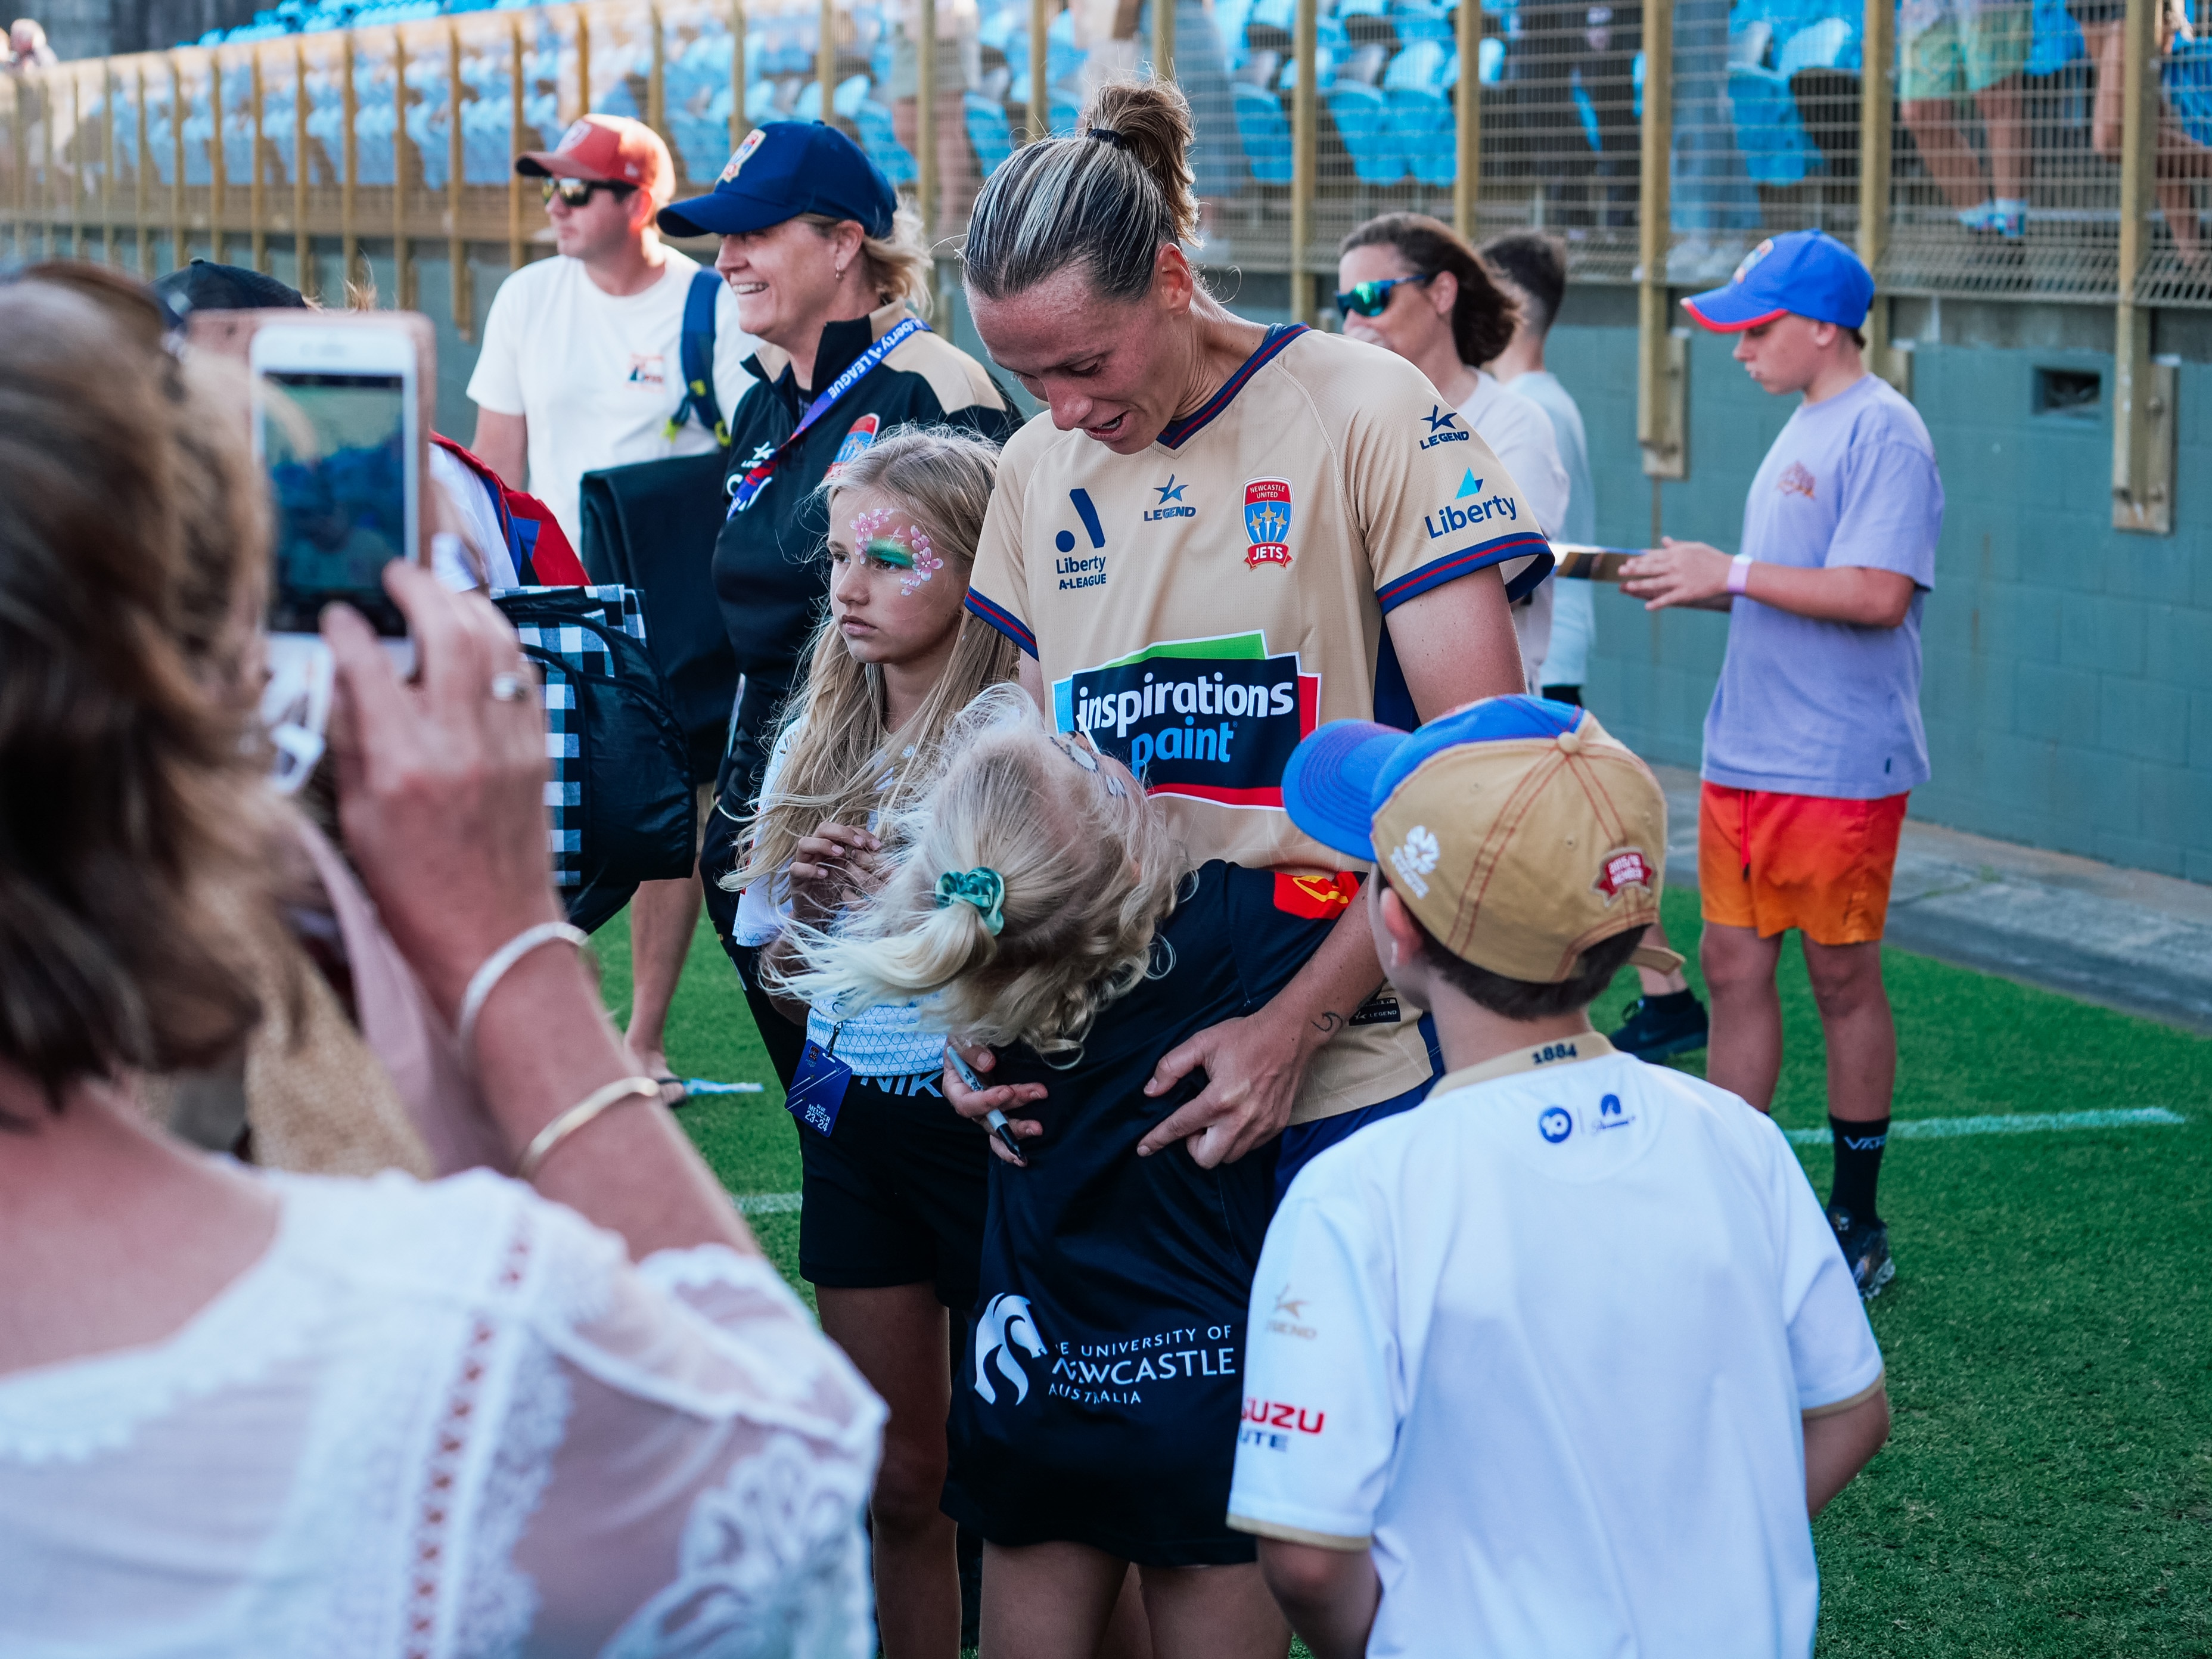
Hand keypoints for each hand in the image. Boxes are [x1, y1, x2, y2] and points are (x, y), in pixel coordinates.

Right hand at [322, 560, 560, 1021]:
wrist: (496, 941)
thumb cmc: (414, 892)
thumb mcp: (357, 822)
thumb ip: (352, 744)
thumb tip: (342, 677)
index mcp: (401, 764)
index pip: (369, 663)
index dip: (349, 626)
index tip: (338, 611)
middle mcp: (459, 744)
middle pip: (445, 629)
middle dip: (418, 587)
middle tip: (397, 574)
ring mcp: (507, 744)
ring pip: (495, 643)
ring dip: (466, 605)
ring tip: (439, 593)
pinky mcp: (539, 752)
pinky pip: (523, 677)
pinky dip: (501, 647)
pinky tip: (480, 639)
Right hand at [786, 821, 881, 924]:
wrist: (819, 913)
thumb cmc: (836, 889)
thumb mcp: (852, 873)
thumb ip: (860, 861)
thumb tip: (879, 851)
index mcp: (831, 845)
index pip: (843, 828)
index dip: (860, 833)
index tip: (877, 846)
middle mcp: (816, 849)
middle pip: (823, 828)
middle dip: (842, 832)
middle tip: (859, 844)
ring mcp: (803, 862)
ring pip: (804, 842)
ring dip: (823, 845)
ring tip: (840, 854)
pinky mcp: (795, 878)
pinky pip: (796, 867)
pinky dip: (809, 869)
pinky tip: (824, 874)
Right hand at [942, 1041, 1047, 1164]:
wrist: (978, 1033)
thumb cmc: (965, 1033)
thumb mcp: (961, 1034)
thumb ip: (970, 1048)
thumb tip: (988, 1065)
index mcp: (955, 1086)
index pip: (966, 1102)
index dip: (985, 1101)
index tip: (1007, 1091)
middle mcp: (970, 1103)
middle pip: (986, 1119)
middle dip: (1010, 1121)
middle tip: (1035, 1118)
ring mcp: (986, 1108)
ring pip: (999, 1127)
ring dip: (1019, 1128)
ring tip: (1038, 1128)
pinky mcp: (1001, 1108)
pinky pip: (1004, 1131)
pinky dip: (1013, 1142)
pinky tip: (1025, 1158)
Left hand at [1137, 1004, 1313, 1167]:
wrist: (1291, 1034)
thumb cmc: (1245, 1036)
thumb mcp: (1202, 1043)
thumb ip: (1171, 1066)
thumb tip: (1151, 1091)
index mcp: (1219, 1099)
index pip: (1180, 1127)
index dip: (1157, 1139)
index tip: (1143, 1149)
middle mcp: (1241, 1120)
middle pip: (1206, 1158)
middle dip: (1193, 1146)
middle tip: (1196, 1122)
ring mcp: (1262, 1126)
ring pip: (1229, 1157)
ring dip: (1216, 1144)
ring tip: (1216, 1119)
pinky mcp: (1276, 1126)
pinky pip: (1250, 1147)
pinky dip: (1237, 1139)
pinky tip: (1236, 1117)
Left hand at [1619, 537, 1733, 609]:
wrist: (1728, 572)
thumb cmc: (1711, 558)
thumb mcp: (1694, 547)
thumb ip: (1677, 546)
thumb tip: (1664, 540)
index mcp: (1677, 554)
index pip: (1654, 556)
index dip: (1639, 559)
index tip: (1627, 560)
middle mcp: (1676, 566)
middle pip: (1651, 567)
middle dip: (1634, 569)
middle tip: (1619, 571)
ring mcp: (1680, 579)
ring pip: (1656, 583)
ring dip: (1640, 585)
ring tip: (1626, 587)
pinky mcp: (1686, 592)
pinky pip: (1669, 598)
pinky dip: (1657, 603)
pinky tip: (1647, 607)